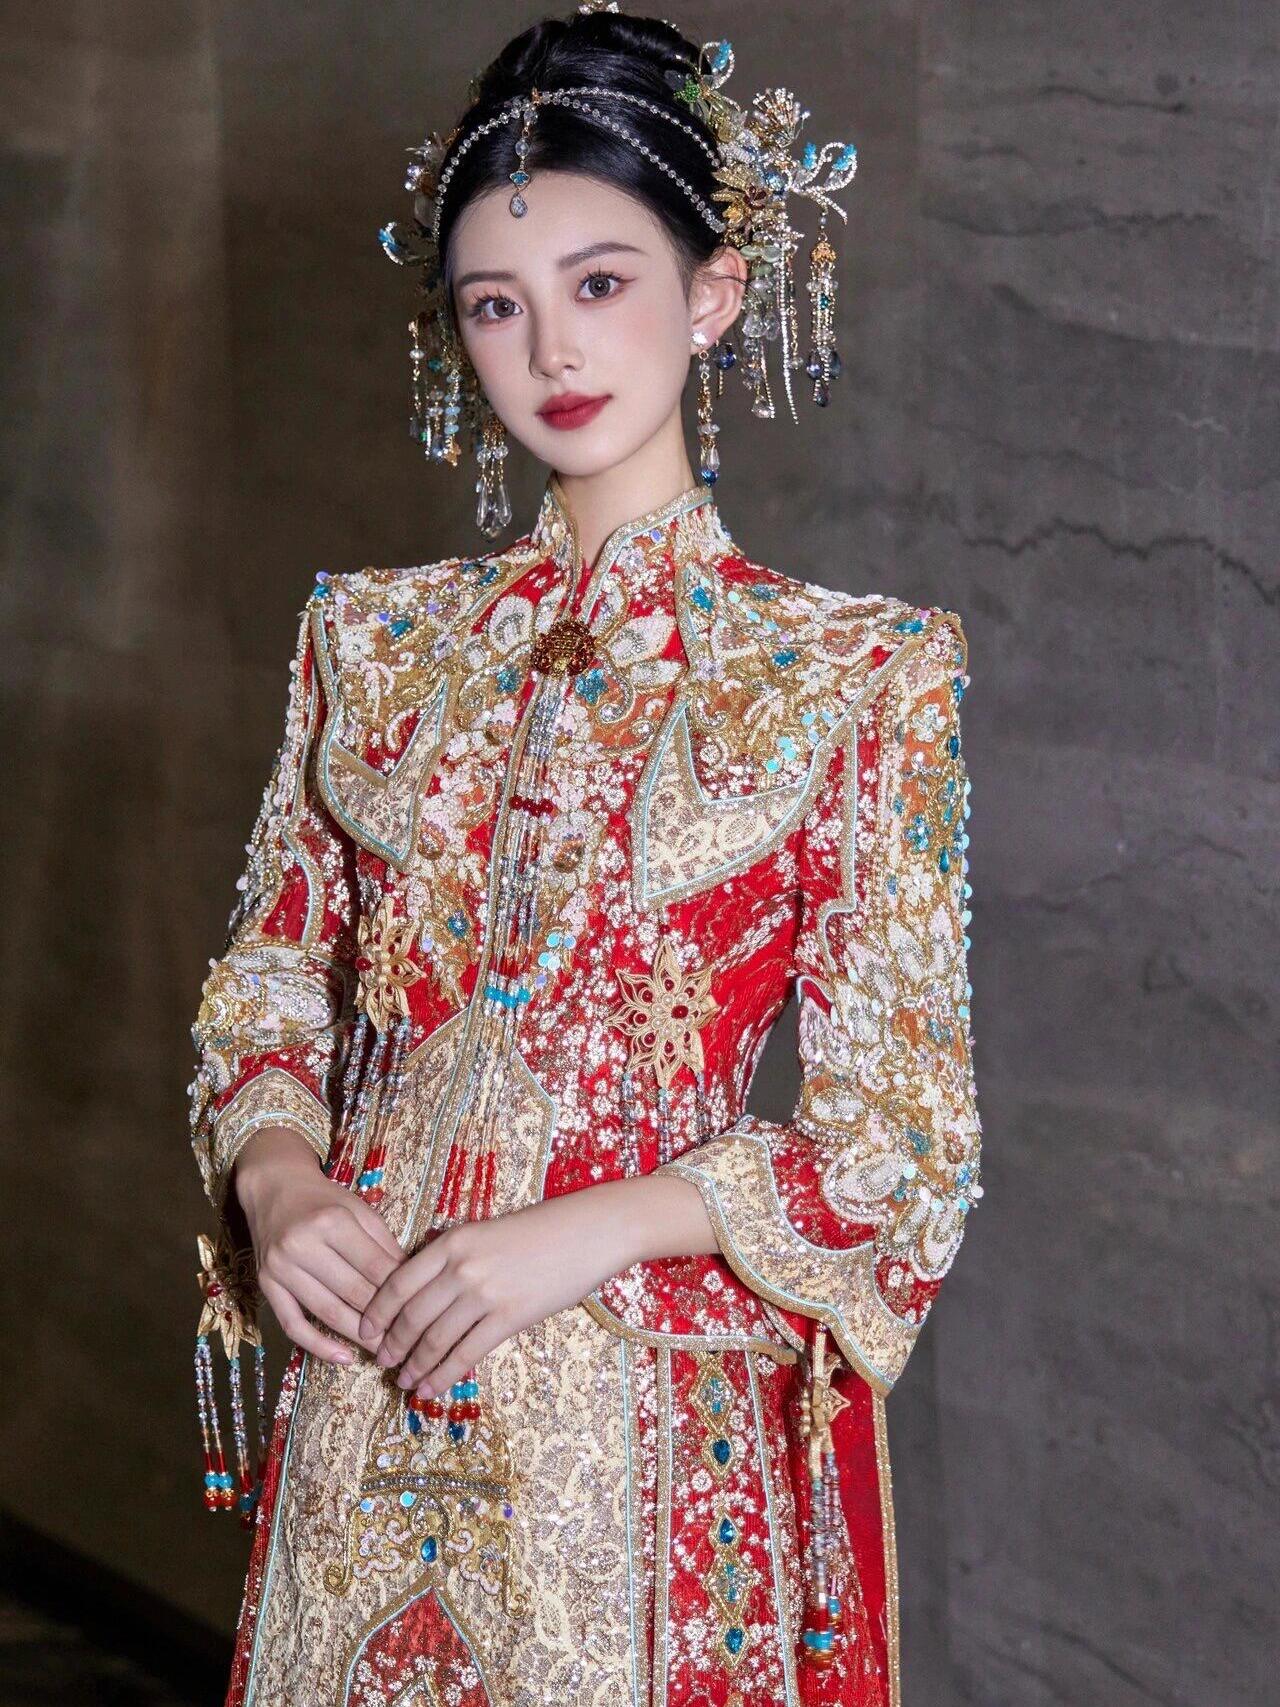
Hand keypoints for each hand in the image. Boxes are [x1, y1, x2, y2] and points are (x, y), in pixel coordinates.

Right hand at [233, 1125, 405, 1364]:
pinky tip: (344, 1357)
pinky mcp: (265, 1285)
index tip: (418, 1311)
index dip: (398, 1292)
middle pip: (352, 1292)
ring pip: (326, 1312)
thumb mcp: (358, 1208)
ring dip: (358, 1337)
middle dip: (382, 1319)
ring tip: (384, 1351)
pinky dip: (318, 1345)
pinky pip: (293, 1324)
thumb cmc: (322, 1199)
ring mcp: (280, 1267)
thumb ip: (383, 1242)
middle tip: (407, 1339)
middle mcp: (302, 1244)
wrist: (273, 1187)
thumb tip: (411, 1279)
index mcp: (332, 1221)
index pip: (373, 1266)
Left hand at [357, 1184, 639, 1398]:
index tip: (366, 1332)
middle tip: (383, 1363)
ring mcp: (484, 1294)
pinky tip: (431, 1388)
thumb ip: (449, 1256)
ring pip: (434, 1341)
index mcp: (449, 1242)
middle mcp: (460, 1268)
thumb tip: (417, 1287)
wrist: (587, 1231)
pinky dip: (442, 1376)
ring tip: (404, 1382)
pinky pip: (465, 1354)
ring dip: (414, 1367)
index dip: (376, 1314)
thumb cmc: (537, 1230)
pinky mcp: (509, 1317)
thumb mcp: (482, 1231)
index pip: (396, 1284)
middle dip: (392, 1346)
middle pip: (410, 1317)